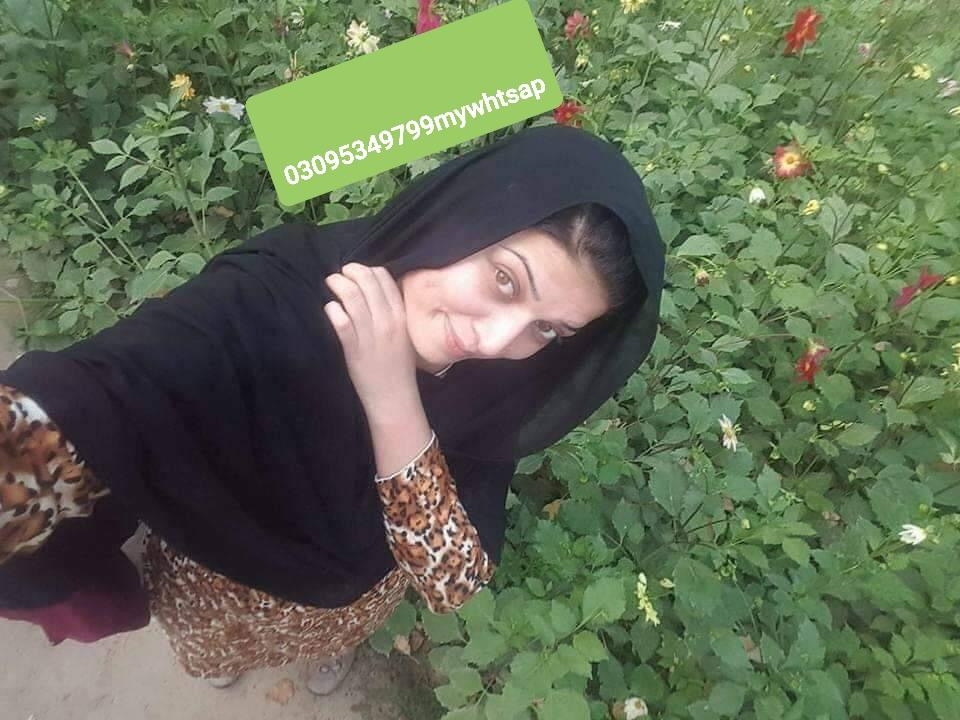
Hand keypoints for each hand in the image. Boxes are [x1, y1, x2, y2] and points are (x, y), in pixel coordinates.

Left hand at [323, 263, 418, 412]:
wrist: (394, 396)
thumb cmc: (399, 364)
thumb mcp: (404, 332)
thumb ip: (393, 311)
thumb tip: (375, 289)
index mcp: (401, 315)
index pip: (384, 278)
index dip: (368, 270)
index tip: (359, 273)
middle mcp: (387, 321)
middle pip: (366, 281)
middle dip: (350, 271)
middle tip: (342, 274)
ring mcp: (370, 335)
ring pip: (352, 297)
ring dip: (338, 283)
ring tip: (332, 283)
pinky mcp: (354, 348)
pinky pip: (340, 321)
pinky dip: (333, 309)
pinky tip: (331, 308)